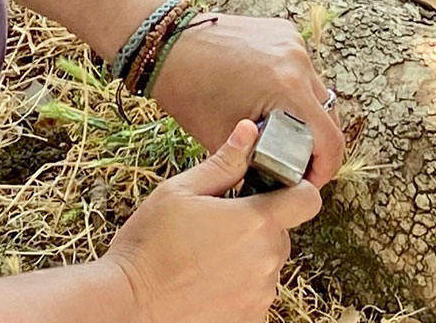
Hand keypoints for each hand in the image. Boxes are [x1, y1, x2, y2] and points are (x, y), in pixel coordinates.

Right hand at [106, 121, 323, 322]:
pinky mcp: (250, 318)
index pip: (307, 199)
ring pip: (268, 264)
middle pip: (281, 233)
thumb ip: (223, 163)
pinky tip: (207, 281)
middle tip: (218, 225)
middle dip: (258, 226)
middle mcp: (266, 260)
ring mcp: (260, 294)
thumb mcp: (180, 192)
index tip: (273, 190)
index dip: (295, 190)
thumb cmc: (148, 247)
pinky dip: (239, 286)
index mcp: (255, 222)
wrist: (129, 305)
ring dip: (248, 257)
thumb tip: (248, 132)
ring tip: (206, 256)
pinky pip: (256, 293)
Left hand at [148, 13, 345, 185]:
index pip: (330, 140)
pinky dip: (291, 88)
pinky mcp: (283, 31)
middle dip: (315, 143)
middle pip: (328, 115)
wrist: (167, 45)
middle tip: (293, 163)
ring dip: (304, 114)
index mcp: (288, 89)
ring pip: (315, 91)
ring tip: (279, 131)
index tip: (307, 183)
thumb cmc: (188, 92)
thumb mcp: (224, 139)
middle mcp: (298, 61)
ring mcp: (293, 42)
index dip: (323, 169)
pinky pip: (300, 69)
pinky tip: (267, 98)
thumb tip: (277, 187)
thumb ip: (258, 165)